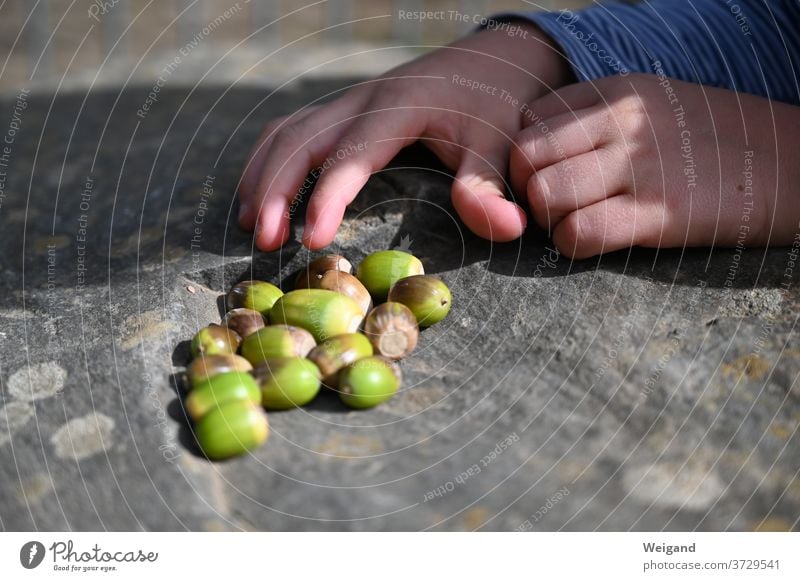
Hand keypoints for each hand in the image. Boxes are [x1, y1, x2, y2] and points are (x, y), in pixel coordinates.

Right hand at [239, 24, 570, 250]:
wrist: (498, 57)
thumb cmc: (501, 103)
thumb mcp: (503, 143)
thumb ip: (492, 185)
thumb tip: (503, 228)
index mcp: (399, 106)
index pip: (351, 154)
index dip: (328, 197)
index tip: (312, 240)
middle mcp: (364, 99)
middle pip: (300, 138)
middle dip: (276, 189)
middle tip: (264, 241)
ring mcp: (351, 102)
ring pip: (287, 132)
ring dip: (263, 175)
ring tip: (250, 224)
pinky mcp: (348, 112)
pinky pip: (294, 130)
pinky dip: (271, 162)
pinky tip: (263, 195)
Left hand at [510, 73, 799, 258]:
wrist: (794, 163)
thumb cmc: (713, 142)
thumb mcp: (652, 107)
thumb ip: (595, 121)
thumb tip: (539, 156)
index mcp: (616, 91)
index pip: (529, 123)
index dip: (529, 158)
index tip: (550, 176)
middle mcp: (620, 122)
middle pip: (524, 158)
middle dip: (528, 190)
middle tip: (556, 206)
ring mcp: (638, 165)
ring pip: (543, 195)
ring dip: (550, 220)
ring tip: (578, 222)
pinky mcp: (656, 213)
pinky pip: (577, 233)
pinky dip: (573, 245)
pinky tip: (595, 241)